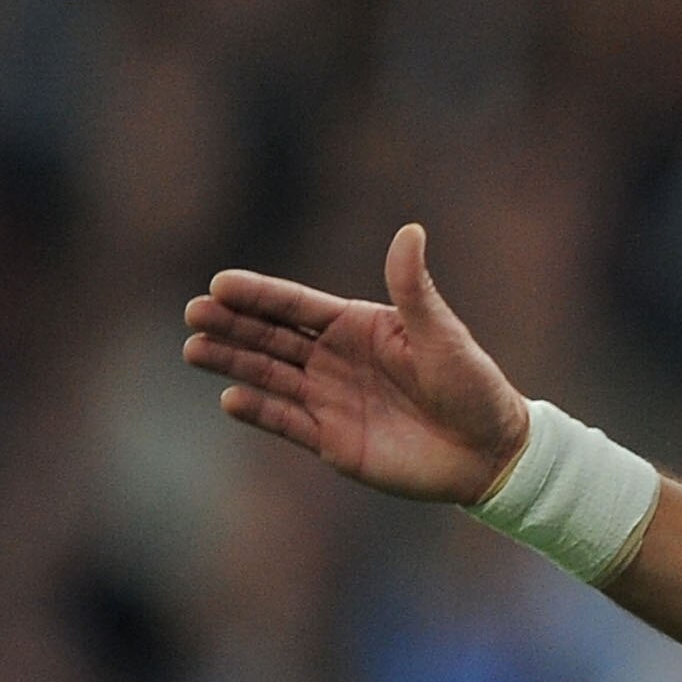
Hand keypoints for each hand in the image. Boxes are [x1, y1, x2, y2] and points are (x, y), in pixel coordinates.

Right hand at [182, 223, 530, 502]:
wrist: (488, 451)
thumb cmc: (472, 384)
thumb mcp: (441, 334)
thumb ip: (413, 288)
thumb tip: (409, 230)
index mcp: (358, 326)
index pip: (296, 305)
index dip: (259, 294)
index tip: (220, 283)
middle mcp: (335, 358)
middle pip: (272, 336)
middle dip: (232, 323)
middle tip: (194, 312)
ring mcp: (329, 399)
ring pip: (268, 375)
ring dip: (232, 362)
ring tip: (193, 350)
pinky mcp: (331, 440)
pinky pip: (286, 422)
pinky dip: (259, 411)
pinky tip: (231, 398)